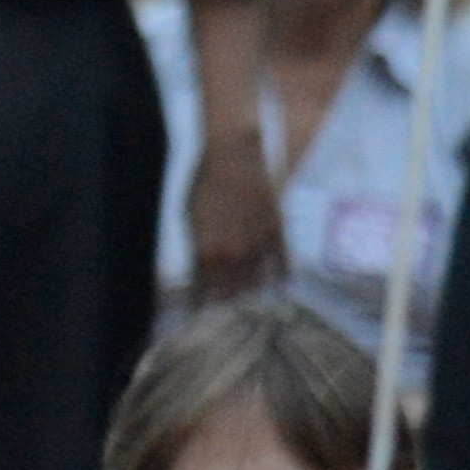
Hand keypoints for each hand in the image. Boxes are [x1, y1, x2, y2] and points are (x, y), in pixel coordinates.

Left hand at [187, 134, 285, 303]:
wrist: (233, 157)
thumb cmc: (203, 183)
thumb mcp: (188, 217)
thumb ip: (194, 246)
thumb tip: (196, 267)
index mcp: (208, 252)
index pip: (203, 291)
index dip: (198, 303)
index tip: (195, 312)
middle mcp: (234, 255)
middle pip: (230, 291)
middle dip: (223, 302)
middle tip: (221, 310)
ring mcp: (259, 246)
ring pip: (256, 282)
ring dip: (249, 293)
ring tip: (246, 302)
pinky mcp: (277, 233)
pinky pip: (281, 265)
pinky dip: (278, 278)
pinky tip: (277, 289)